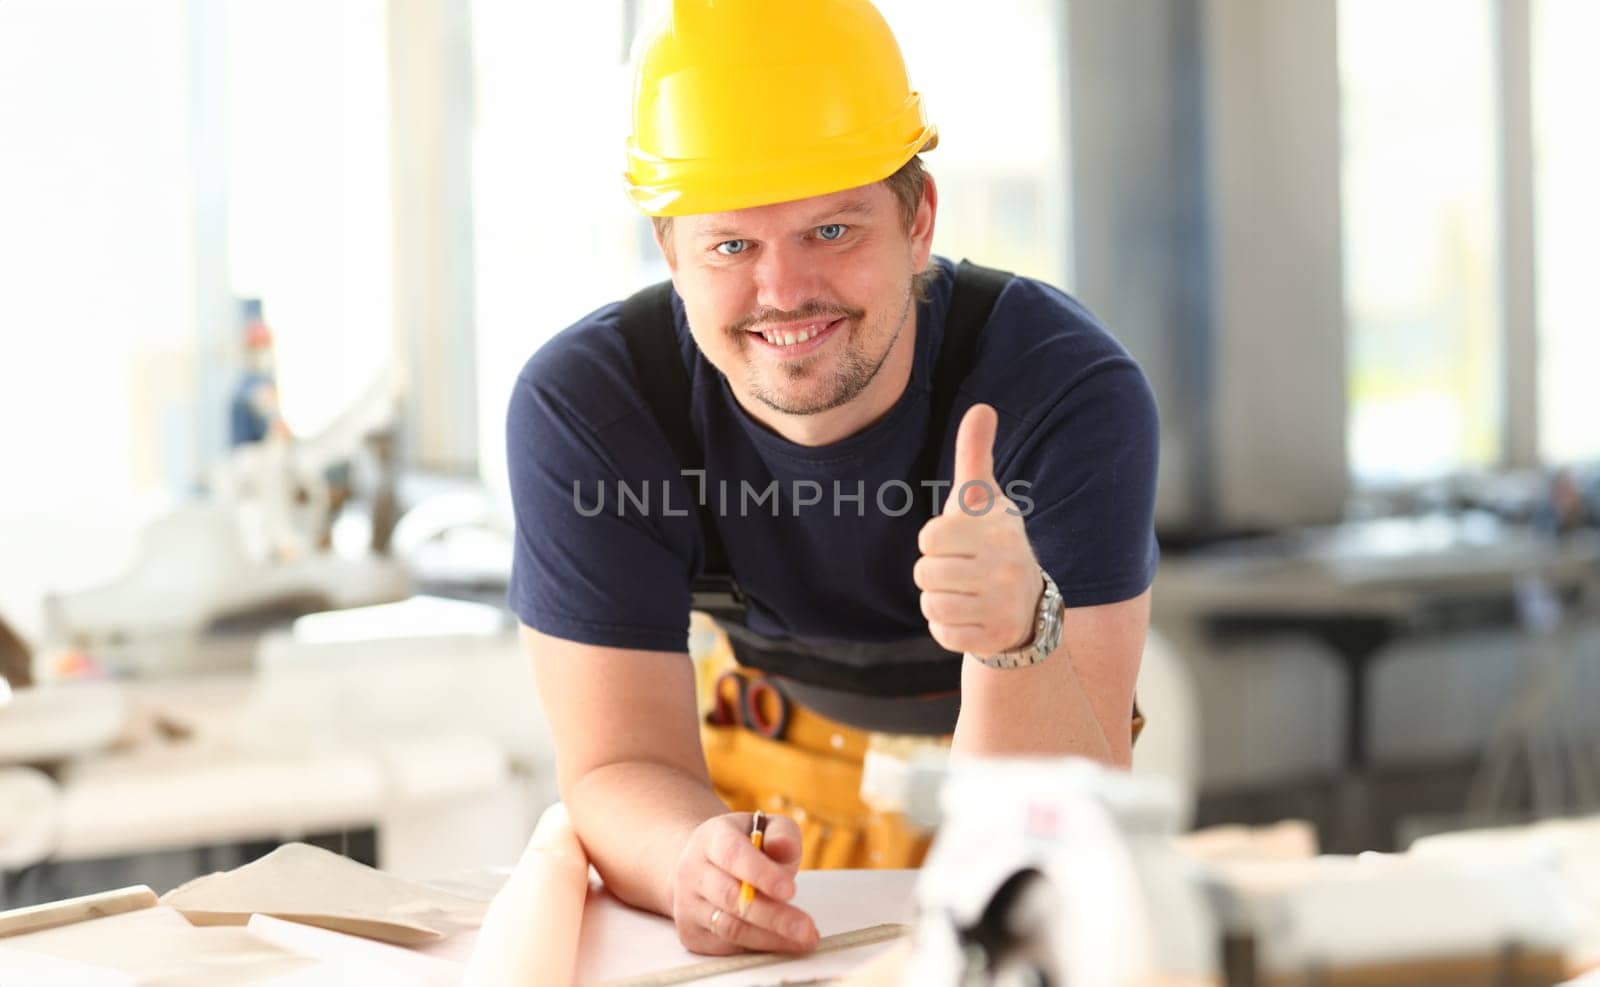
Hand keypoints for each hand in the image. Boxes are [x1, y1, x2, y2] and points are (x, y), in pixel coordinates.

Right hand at [671, 812, 817, 954]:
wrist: (702, 865)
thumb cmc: (745, 846)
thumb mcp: (767, 828)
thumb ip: (782, 835)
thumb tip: (783, 847)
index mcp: (711, 837)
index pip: (733, 855)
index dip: (761, 873)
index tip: (791, 891)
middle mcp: (693, 870)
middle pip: (731, 898)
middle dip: (773, 916)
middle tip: (806, 928)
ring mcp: (687, 904)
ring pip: (729, 928)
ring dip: (770, 938)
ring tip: (804, 939)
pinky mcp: (691, 933)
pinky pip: (726, 947)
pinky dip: (758, 948)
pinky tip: (782, 943)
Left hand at [915, 403, 1041, 654]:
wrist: (1029, 607)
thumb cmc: (992, 543)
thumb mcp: (986, 501)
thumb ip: (976, 455)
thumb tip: (980, 407)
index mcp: (998, 531)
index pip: (930, 537)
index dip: (935, 541)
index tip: (958, 543)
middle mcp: (1004, 568)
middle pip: (925, 573)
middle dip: (935, 573)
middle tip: (961, 572)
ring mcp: (1001, 606)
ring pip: (930, 604)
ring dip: (939, 601)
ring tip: (966, 593)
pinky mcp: (992, 638)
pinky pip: (941, 633)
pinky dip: (947, 628)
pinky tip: (970, 617)